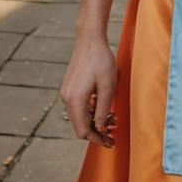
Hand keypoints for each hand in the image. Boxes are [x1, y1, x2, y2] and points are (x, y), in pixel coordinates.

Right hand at [59, 33, 117, 147]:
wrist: (90, 39)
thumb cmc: (101, 60)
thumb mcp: (107, 87)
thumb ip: (102, 110)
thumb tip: (100, 129)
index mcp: (75, 100)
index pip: (82, 130)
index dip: (96, 139)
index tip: (110, 142)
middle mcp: (67, 98)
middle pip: (80, 125)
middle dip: (97, 130)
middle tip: (114, 132)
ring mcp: (67, 92)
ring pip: (80, 116)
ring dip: (94, 120)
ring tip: (112, 117)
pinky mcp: (70, 87)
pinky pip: (79, 106)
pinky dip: (90, 110)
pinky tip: (103, 105)